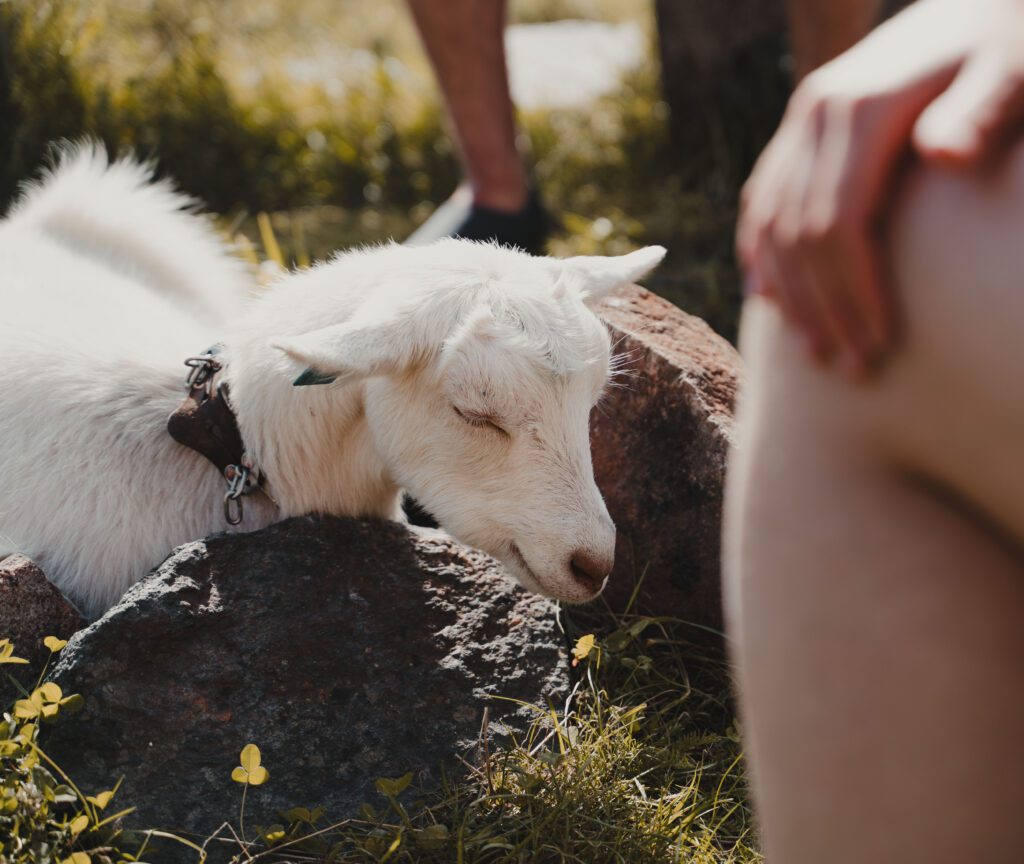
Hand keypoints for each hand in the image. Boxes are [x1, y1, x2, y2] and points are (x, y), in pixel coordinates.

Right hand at [737, 0, 1023, 373]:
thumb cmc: (1008, 40)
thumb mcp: (1013, 65)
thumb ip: (983, 109)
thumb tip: (941, 156)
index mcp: (859, 109)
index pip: (839, 225)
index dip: (854, 292)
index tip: (879, 344)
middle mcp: (815, 115)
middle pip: (801, 235)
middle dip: (825, 307)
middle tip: (852, 366)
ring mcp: (800, 122)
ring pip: (772, 223)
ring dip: (790, 293)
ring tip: (811, 349)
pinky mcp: (799, 130)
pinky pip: (761, 199)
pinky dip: (759, 253)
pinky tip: (766, 296)